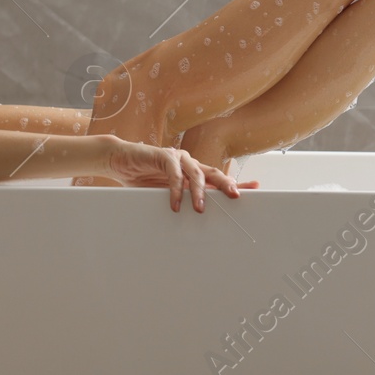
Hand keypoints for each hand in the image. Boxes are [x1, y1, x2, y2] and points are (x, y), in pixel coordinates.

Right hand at [106, 139, 256, 211]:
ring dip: (199, 192)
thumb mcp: (166, 194)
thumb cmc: (143, 178)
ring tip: (199, 208)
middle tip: (236, 196)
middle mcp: (189, 163)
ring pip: (196, 173)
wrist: (119, 161)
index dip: (236, 182)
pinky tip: (175, 202)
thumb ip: (181, 201)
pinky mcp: (163, 156)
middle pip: (213, 173)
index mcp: (192, 172)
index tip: (255, 188)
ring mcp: (177, 158)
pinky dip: (176, 189)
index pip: (218, 178)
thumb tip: (196, 218)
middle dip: (226, 184)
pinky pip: (174, 173)